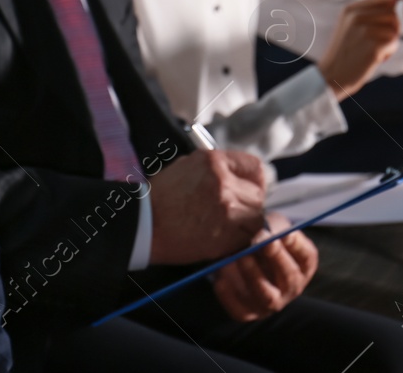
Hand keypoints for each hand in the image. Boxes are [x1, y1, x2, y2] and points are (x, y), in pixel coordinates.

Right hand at [148, 150, 267, 263]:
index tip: (248, 188)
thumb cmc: (160, 198)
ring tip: (227, 225)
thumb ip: (216, 168)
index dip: (253, 180)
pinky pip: (246, 237)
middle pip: (259, 194)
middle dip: (250, 203)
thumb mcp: (187, 166)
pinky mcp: (226, 235)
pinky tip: (221, 237)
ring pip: (256, 217)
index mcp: (214, 162)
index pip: (255, 167)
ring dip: (246, 223)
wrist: (144, 224)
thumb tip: (237, 175)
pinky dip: (238, 240)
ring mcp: (227, 209)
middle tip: (236, 211)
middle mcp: (224, 182)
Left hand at [210, 212, 316, 321]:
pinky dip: (230, 295)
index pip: (307, 256)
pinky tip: (220, 277)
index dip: (296, 243)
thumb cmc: (259, 242)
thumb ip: (272, 224)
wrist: (239, 264)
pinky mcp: (249, 313)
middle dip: (276, 257)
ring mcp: (270, 303)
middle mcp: (290, 287)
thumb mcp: (269, 229)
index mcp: (301, 265)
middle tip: (263, 241)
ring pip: (267, 296)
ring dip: (254, 275)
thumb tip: (267, 223)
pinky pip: (241, 310)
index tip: (281, 230)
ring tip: (240, 256)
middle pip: (290, 276)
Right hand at [319, 0, 401, 100]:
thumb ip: (370, 12)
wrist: (332, 75)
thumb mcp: (351, 25)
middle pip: (391, 13)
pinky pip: (393, 43)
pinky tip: (376, 59)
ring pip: (394, 29)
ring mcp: (364, 31)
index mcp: (351, 9)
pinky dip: (389, 53)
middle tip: (380, 41)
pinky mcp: (373, 47)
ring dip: (391, 41)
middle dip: (393, 27)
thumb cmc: (346, 51)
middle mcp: (357, 17)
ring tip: (376, 50)